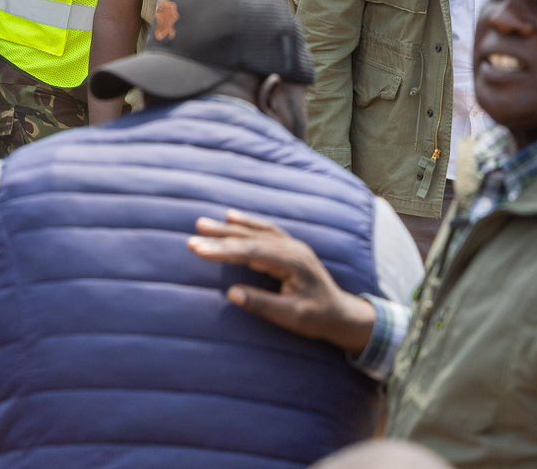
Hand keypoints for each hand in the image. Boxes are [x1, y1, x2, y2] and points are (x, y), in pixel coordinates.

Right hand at [189, 210, 376, 356]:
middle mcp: (291, 248)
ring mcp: (292, 246)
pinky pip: (264, 231)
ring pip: (256, 232)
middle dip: (220, 237)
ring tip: (203, 224)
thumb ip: (263, 304)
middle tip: (193, 237)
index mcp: (292, 262)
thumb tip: (231, 293)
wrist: (344, 315)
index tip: (199, 250)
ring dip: (229, 228)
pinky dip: (247, 224)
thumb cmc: (319, 318)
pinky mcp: (290, 249)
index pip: (251, 251)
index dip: (224, 250)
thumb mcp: (292, 317)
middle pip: (251, 238)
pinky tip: (232, 217)